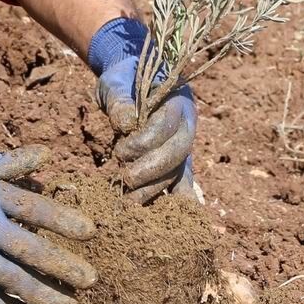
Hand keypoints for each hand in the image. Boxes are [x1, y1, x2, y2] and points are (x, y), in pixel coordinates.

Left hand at [86, 18, 196, 203]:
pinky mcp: (176, 164)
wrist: (131, 82)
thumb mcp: (116, 83)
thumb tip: (125, 123)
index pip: (166, 126)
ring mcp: (184, 147)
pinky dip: (176, 202)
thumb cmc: (124, 82)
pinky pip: (181, 185)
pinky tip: (169, 222)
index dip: (144, 142)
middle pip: (177, 155)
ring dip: (153, 190)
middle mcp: (187, 126)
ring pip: (177, 174)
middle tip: (125, 180)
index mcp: (176, 101)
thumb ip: (120, 100)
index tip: (120, 151)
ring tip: (128, 204)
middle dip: (150, 171)